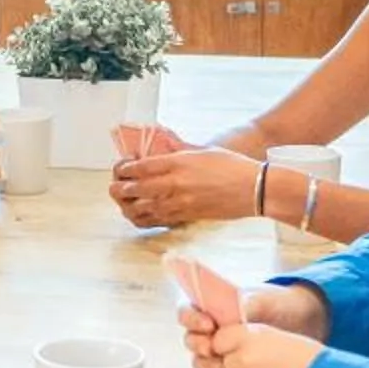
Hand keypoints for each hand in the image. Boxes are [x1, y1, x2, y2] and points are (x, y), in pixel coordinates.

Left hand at [112, 146, 261, 228]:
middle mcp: (174, 184)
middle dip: (118, 189)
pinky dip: (143, 219)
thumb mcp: (203, 150)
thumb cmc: (232, 166)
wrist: (254, 189)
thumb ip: (179, 149)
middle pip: (134, 189)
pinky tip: (139, 216)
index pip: (139, 167)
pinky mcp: (186, 216)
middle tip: (113, 187)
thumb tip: (163, 146)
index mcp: (177, 163)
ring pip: (142, 209)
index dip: (124, 168)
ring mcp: (179, 203)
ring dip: (127, 206)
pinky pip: (157, 220)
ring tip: (122, 202)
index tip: (119, 167)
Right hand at [177, 281, 310, 367]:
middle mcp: (211, 331)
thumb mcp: (260, 299)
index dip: (192, 320)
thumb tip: (232, 314)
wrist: (300, 321)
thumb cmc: (276, 303)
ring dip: (209, 364)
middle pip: (191, 341)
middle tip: (212, 348)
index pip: (187, 314)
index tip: (209, 325)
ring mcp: (221, 351)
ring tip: (225, 363)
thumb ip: (242, 305)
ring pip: (202, 362)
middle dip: (199, 345)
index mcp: (211, 308)